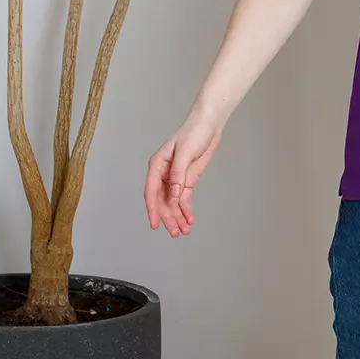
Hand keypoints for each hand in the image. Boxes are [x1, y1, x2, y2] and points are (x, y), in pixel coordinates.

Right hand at [145, 108, 222, 236]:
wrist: (208, 125)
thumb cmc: (193, 133)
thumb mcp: (185, 153)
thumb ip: (178, 174)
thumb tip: (174, 195)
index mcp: (157, 166)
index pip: (151, 192)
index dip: (152, 209)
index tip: (155, 224)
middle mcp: (163, 174)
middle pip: (162, 201)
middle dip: (168, 218)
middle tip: (174, 233)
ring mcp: (175, 178)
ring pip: (173, 203)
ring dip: (177, 217)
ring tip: (183, 231)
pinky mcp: (187, 180)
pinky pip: (184, 199)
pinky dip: (186, 210)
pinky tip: (189, 220)